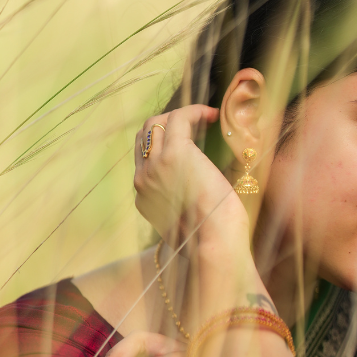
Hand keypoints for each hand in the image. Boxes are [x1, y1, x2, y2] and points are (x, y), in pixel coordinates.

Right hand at [134, 106, 247, 243]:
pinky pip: (179, 119)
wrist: (213, 244)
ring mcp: (154, 166)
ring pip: (156, 124)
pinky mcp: (174, 155)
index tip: (187, 139)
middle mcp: (142, 180)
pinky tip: (212, 115)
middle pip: (144, 136)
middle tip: (194, 123)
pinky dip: (194, 112)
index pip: (144, 158)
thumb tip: (194, 195)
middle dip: (165, 124)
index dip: (162, 143)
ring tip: (205, 117)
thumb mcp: (186, 226)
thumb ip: (181, 208)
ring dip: (180, 115)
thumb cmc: (211, 240)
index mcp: (144, 198)